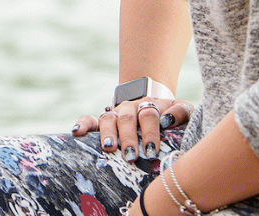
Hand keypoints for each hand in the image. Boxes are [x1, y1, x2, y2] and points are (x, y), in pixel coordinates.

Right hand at [72, 96, 192, 160]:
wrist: (152, 102)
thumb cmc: (170, 114)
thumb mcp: (181, 110)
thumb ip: (181, 112)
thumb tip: (168, 119)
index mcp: (150, 105)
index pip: (149, 115)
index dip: (150, 132)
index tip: (152, 150)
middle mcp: (130, 108)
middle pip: (127, 118)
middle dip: (128, 138)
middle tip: (131, 156)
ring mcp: (116, 114)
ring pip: (108, 118)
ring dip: (107, 133)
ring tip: (108, 148)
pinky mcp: (104, 121)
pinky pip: (90, 119)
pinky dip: (83, 124)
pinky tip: (76, 132)